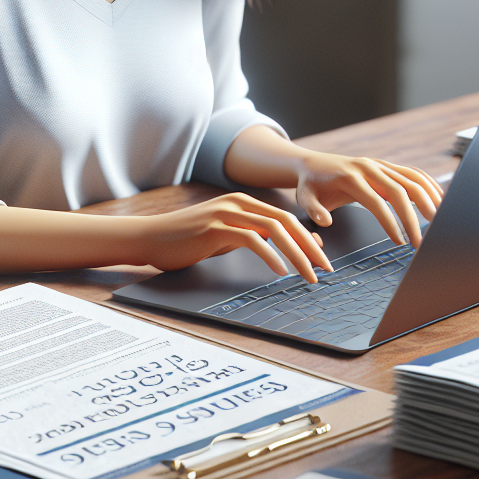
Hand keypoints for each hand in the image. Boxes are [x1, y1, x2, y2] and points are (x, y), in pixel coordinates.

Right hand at [130, 193, 332, 281]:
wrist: (152, 238)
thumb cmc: (189, 240)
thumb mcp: (227, 237)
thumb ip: (255, 236)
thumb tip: (290, 247)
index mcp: (243, 202)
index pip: (285, 217)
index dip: (307, 238)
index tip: (322, 260)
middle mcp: (237, 203)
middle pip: (285, 221)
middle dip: (309, 247)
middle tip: (325, 269)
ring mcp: (226, 213)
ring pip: (273, 230)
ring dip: (296, 254)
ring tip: (308, 275)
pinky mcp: (215, 228)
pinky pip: (251, 239)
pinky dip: (270, 255)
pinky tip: (280, 271)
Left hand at [295, 153, 442, 245]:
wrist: (312, 163)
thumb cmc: (310, 184)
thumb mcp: (304, 197)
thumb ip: (313, 210)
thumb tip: (326, 223)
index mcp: (350, 177)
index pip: (376, 202)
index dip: (390, 222)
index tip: (399, 242)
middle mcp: (368, 168)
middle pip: (399, 190)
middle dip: (414, 217)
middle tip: (421, 241)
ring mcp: (379, 164)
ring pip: (411, 178)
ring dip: (428, 198)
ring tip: (440, 220)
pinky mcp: (385, 165)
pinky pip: (412, 172)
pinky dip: (428, 185)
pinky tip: (439, 199)